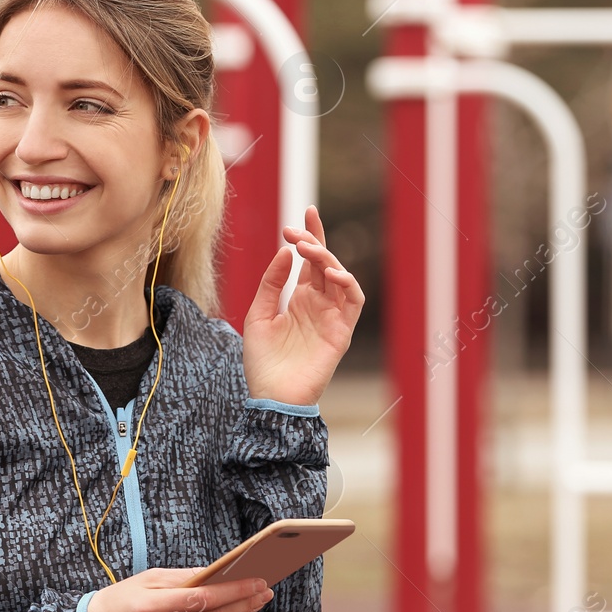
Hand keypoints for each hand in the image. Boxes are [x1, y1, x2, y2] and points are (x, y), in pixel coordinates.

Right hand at [85, 568, 273, 611]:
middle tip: (265, 591)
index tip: (256, 581)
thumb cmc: (120, 600)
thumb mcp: (145, 579)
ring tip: (256, 601)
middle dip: (242, 604)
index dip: (232, 591)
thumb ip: (181, 577)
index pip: (201, 599)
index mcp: (150, 606)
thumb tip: (214, 573)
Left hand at [243, 205, 364, 405]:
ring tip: (306, 248)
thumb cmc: (262, 362)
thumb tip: (285, 251)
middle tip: (294, 229)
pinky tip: (329, 273)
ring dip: (327, 258)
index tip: (302, 214)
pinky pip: (353, 301)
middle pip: (325, 264)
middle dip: (314, 241)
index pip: (310, 262)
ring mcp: (332, 317)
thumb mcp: (258, 315)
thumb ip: (271, 284)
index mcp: (300, 300)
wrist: (270, 397)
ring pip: (340, 277)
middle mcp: (319, 305)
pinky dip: (346, 283)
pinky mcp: (341, 332)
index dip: (310, 236)